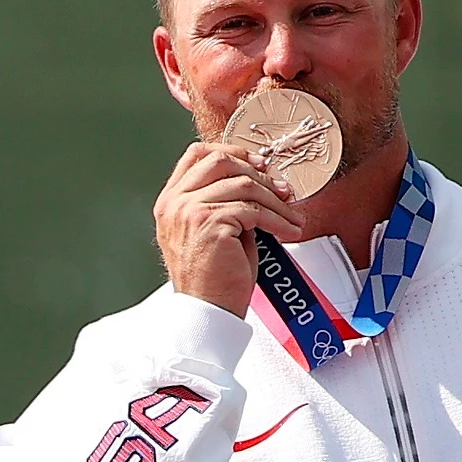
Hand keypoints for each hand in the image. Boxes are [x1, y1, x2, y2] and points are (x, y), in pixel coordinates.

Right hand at [156, 139, 305, 314]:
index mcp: (171, 202)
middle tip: (281, 189)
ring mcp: (188, 212)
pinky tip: (288, 230)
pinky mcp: (209, 223)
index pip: (196, 155)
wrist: (207, 309)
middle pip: (220, 161)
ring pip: (243, 184)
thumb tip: (259, 178)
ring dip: (275, 200)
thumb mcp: (212, 228)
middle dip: (258, 172)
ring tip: (290, 216)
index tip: (258, 165)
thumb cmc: (213, 275)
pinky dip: (278, 219)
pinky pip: (254, 209)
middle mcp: (174, 204)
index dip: (232, 152)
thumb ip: (223, 200)